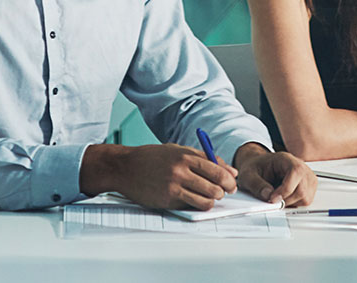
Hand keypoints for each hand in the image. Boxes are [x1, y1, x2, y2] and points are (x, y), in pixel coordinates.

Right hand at [84, 143, 236, 210]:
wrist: (124, 167)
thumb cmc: (152, 158)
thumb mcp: (178, 151)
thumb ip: (205, 159)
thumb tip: (230, 172)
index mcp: (186, 156)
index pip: (217, 170)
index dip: (229, 180)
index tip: (232, 184)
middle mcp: (181, 171)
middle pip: (215, 186)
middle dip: (223, 192)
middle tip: (221, 192)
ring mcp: (174, 186)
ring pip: (206, 200)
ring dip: (212, 201)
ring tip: (208, 197)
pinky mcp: (166, 199)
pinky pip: (191, 206)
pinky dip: (198, 206)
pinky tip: (194, 201)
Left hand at [233, 143, 316, 207]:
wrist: (260, 167)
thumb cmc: (256, 168)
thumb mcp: (248, 174)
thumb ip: (256, 185)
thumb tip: (267, 195)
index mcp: (286, 159)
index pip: (296, 172)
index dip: (286, 189)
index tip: (273, 198)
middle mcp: (301, 167)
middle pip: (302, 189)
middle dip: (285, 199)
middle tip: (272, 199)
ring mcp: (307, 177)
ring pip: (305, 198)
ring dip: (290, 202)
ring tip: (277, 196)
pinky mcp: (309, 187)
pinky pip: (305, 201)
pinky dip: (294, 203)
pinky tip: (284, 196)